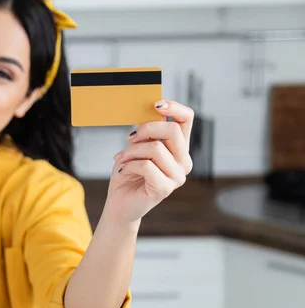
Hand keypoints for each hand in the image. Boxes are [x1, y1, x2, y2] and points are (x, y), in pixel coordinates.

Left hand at [103, 100, 193, 224]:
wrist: (120, 203)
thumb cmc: (128, 173)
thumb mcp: (136, 147)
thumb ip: (146, 133)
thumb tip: (150, 113)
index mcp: (179, 148)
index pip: (186, 119)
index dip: (174, 107)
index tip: (156, 104)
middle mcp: (183, 161)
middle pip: (172, 131)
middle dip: (145, 129)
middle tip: (129, 138)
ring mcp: (177, 176)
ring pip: (155, 148)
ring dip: (131, 151)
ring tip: (121, 159)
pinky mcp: (165, 188)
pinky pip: (146, 166)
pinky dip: (129, 165)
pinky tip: (123, 170)